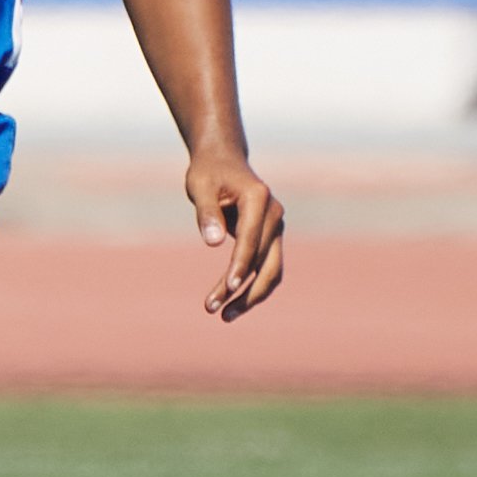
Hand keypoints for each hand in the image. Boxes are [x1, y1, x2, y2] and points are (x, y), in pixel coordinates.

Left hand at [186, 150, 283, 320]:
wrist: (224, 160)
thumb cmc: (209, 172)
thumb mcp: (200, 185)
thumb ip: (206, 212)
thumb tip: (212, 243)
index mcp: (259, 199)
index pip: (250, 240)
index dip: (239, 266)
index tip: (227, 290)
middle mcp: (274, 215)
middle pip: (265, 262)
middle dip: (242, 290)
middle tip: (213, 311)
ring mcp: (276, 227)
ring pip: (271, 271)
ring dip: (251, 297)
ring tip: (223, 316)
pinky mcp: (271, 238)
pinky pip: (267, 269)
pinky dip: (253, 288)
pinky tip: (232, 303)